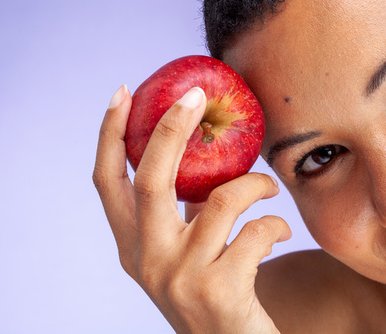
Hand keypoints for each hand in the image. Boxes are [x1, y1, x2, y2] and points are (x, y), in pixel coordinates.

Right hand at [93, 85, 290, 332]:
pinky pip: (257, 232)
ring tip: (269, 188)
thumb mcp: (185, 252)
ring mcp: (181, 278)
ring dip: (256, 183)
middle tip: (196, 96)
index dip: (110, 134)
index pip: (106, 182)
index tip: (123, 92)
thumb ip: (184, 209)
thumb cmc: (215, 292)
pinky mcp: (221, 292)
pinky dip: (275, 223)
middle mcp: (147, 262)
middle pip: (151, 178)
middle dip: (171, 128)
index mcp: (132, 247)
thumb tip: (202, 145)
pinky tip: (279, 232)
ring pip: (221, 200)